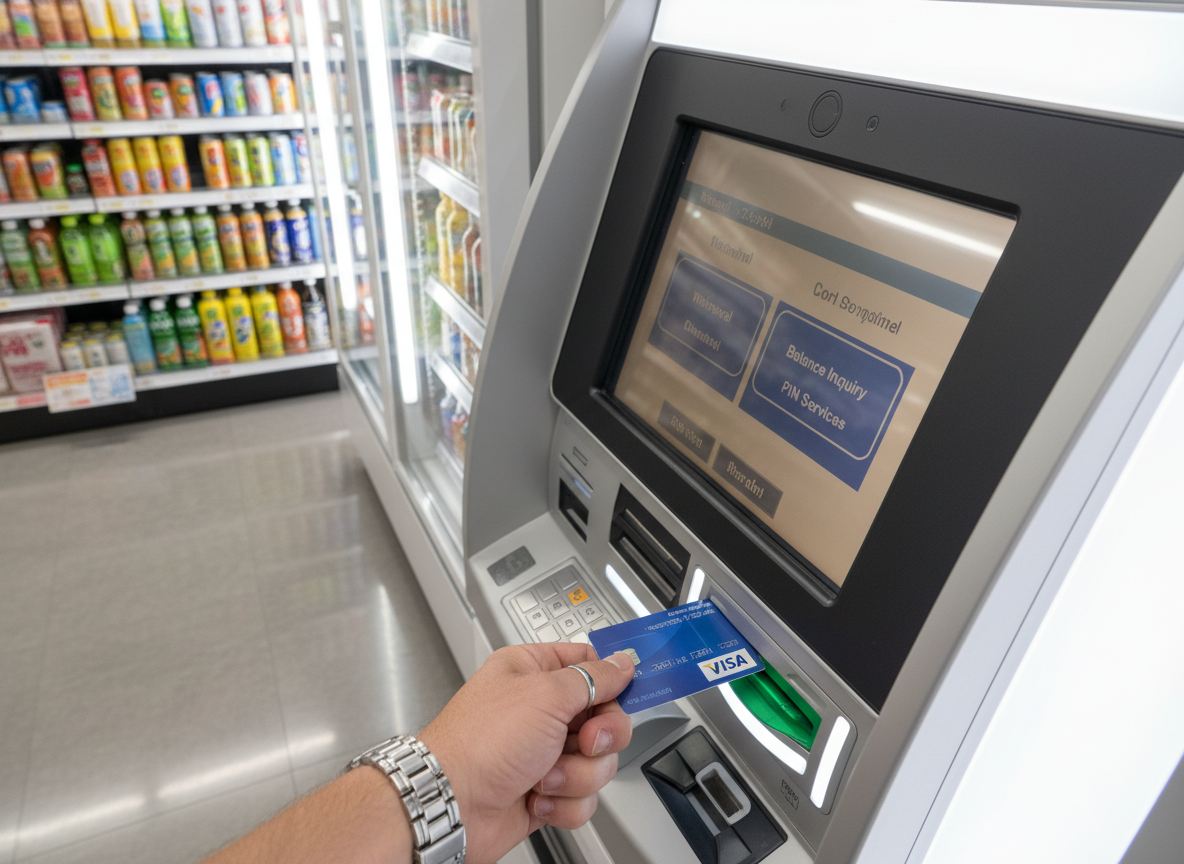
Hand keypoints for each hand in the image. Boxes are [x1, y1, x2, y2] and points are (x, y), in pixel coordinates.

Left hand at [418, 643, 634, 863]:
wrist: (451, 805)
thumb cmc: (479, 742)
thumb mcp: (545, 695)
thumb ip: (593, 677)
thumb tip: (621, 663)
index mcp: (534, 672)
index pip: (590, 663)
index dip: (614, 678)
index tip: (631, 688)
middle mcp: (540, 710)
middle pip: (604, 717)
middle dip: (599, 737)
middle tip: (582, 742)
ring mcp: (544, 752)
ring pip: (598, 762)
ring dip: (577, 775)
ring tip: (544, 774)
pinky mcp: (546, 790)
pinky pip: (583, 797)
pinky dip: (564, 802)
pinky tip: (537, 796)